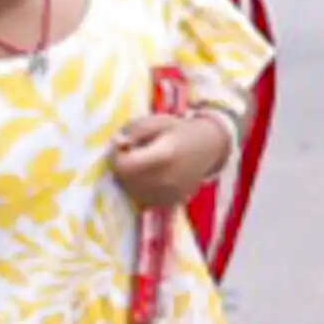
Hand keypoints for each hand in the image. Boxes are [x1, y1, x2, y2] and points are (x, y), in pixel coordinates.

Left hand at [110, 103, 240, 216]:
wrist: (207, 148)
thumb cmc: (178, 130)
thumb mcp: (157, 121)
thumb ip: (134, 129)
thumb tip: (117, 142)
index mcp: (164, 156)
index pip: (125, 166)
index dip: (116, 156)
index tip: (122, 144)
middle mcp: (167, 179)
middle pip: (126, 180)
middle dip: (122, 165)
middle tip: (131, 152)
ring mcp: (170, 194)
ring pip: (132, 191)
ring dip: (129, 177)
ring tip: (141, 162)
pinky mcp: (170, 202)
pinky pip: (143, 199)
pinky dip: (139, 188)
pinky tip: (149, 174)